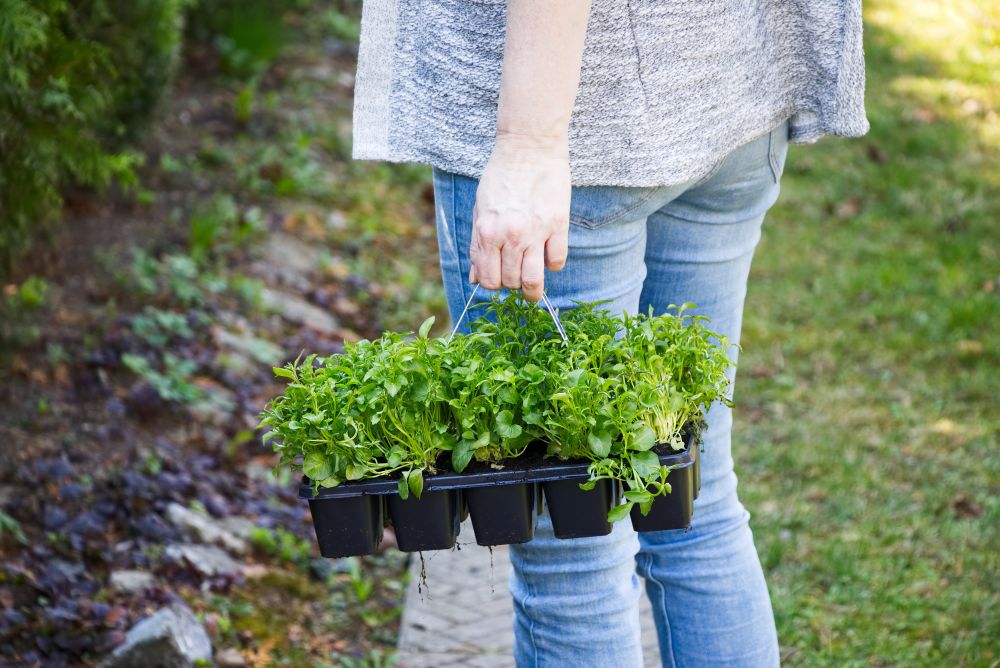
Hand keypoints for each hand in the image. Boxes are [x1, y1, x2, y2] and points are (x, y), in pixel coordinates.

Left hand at [469, 134, 569, 301]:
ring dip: (533, 288)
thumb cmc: (501, 175)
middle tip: (517, 276)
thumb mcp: (480, 209)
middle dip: (514, 285)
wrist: (528, 145)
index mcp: (487, 232)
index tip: (500, 279)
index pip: (489, 279)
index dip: (494, 284)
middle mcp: (510, 235)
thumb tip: (474, 278)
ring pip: (534, 279)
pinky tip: (548, 257)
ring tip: (535, 286)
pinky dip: (553, 265)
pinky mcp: (558, 224)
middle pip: (512, 282)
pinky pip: (557, 260)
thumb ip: (477, 245)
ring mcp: (536, 231)